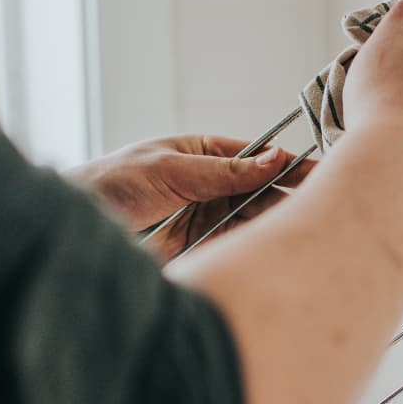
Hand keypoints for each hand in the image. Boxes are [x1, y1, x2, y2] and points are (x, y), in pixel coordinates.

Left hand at [71, 135, 313, 262]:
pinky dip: (255, 248)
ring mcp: (209, 217)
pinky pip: (236, 246)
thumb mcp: (171, 168)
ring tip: (304, 230)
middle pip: (263, 191)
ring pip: (254, 221)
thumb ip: (224, 170)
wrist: (81, 226)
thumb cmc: (115, 181)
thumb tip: (274, 158)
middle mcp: (212, 185)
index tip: (317, 171)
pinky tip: (274, 249)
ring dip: (276, 225)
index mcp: (205, 154)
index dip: (288, 165)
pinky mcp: (202, 247)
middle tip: (321, 205)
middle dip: (290, 197)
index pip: (258, 157)